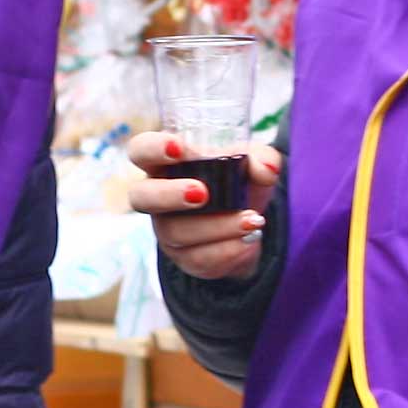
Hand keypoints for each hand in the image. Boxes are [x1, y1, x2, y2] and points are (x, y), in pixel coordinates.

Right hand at [129, 134, 277, 277]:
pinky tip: (249, 239)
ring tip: (252, 219)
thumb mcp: (254, 164)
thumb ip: (262, 159)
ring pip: (176, 232)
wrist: (249, 224)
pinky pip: (198, 258)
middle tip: (202, 193)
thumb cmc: (238, 182)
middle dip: (169, 195)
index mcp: (166, 163)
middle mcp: (157, 197)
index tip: (178, 148)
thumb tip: (265, 169)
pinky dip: (228, 249)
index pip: (142, 150)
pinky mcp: (184, 258)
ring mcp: (167, 230)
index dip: (152, 149)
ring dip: (217, 226)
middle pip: (141, 197)